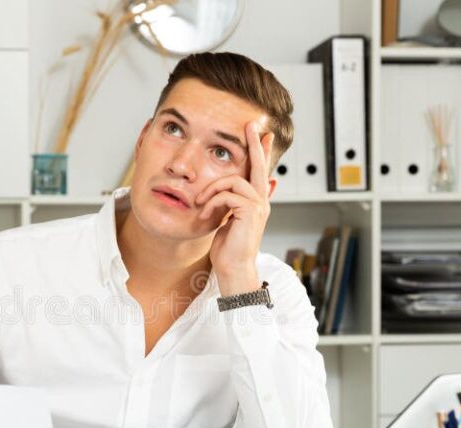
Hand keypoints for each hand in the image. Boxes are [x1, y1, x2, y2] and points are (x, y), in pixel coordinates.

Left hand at [194, 121, 273, 295]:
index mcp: (255, 202)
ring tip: (200, 202)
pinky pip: (228, 195)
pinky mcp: (250, 212)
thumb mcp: (225, 221)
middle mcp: (261, 202)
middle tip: (251, 125)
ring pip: (234, 181)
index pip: (259, 171)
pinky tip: (205, 212)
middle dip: (254, 144)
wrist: (233, 269)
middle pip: (258, 166)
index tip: (260, 133)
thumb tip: (221, 194)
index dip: (261, 151)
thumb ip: (228, 205)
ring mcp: (258, 207)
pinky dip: (212, 201)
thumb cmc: (228, 250)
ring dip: (212, 189)